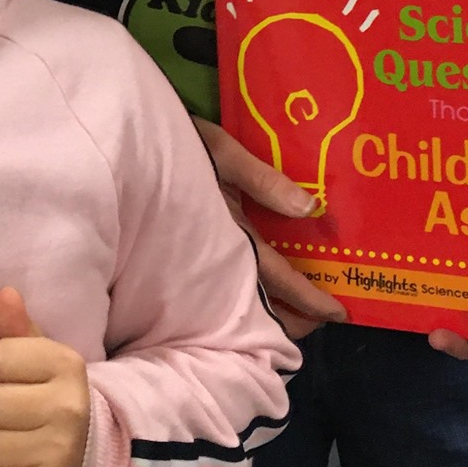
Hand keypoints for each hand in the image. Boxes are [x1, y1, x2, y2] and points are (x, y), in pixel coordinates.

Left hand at [0, 289, 90, 466]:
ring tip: (11, 442)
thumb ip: (17, 328)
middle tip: (11, 415)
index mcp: (66, 365)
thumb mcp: (40, 359)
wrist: (88, 457)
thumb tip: (4, 293)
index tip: (14, 379)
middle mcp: (68, 409)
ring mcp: (58, 454)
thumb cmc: (51, 398)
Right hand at [191, 115, 346, 339]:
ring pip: (242, 297)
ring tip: (297, 314)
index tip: (338, 313)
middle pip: (261, 301)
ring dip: (271, 310)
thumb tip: (311, 208)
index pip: (280, 277)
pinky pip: (226, 281)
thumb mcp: (221, 152)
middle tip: (322, 322)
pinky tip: (259, 289)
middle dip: (293, 316)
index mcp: (234, 234)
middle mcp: (220, 253)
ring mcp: (203, 255)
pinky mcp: (190, 248)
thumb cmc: (178, 144)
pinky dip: (248, 291)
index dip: (309, 299)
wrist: (128, 147)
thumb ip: (264, 180)